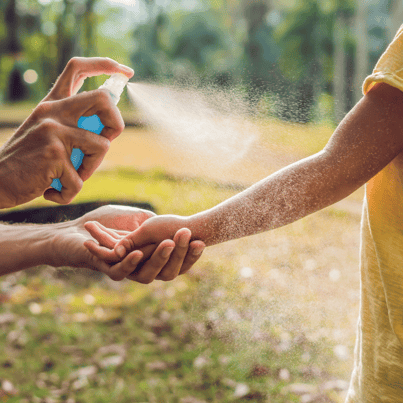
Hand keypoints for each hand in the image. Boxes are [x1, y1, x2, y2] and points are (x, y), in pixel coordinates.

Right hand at [0, 57, 133, 207]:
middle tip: (107, 140)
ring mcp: (53, 131)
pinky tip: (52, 191)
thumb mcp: (46, 132)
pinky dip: (69, 192)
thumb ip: (71, 124)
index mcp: (51, 104)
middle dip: (116, 123)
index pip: (77, 69)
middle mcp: (52, 112)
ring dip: (91, 169)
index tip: (124, 71)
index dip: (104, 64)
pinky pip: (80, 180)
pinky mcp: (54, 155)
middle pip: (102, 98)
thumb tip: (108, 125)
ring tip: (70, 176)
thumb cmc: (27, 161)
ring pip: (102, 146)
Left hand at [50, 205, 204, 282]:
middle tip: (186, 235)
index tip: (201, 241)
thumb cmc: (110, 222)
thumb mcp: (140, 219)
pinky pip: (122, 271)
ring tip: (168, 243)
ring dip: (158, 257)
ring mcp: (127, 272)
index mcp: (153, 259)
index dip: (190, 255)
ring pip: (148, 273)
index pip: (178, 262)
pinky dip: (130, 262)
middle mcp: (143, 269)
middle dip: (178, 253)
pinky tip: (137, 253)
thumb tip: (183, 226)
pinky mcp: (108, 270)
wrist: (79, 229)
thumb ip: (157, 225)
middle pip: (167, 270)